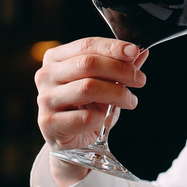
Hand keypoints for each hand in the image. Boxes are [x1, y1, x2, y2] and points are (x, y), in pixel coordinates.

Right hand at [35, 37, 147, 186]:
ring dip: (117, 93)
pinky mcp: (49, 123)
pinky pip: (85, 117)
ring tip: (131, 101)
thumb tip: (141, 52)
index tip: (135, 51)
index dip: (113, 47)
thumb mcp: (104, 82)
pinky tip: (107, 119)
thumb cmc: (87, 107)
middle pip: (88, 64)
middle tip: (140, 80)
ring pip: (88, 88)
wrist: (72, 142)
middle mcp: (46, 75)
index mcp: (55, 57)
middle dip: (120, 70)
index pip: (87, 45)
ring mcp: (45, 99)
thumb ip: (119, 66)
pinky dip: (103, 117)